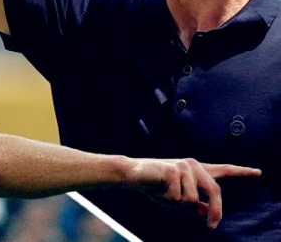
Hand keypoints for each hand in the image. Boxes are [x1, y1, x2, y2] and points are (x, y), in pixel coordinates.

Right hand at [126, 158, 260, 228]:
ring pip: (192, 199)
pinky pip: (179, 197)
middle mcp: (193, 165)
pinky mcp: (174, 170)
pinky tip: (158, 189)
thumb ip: (195, 206)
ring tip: (164, 193)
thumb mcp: (178, 200)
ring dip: (177, 203)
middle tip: (212, 227)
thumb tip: (210, 216)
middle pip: (215, 191)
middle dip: (215, 212)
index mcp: (197, 171)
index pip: (223, 170)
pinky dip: (168, 199)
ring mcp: (184, 166)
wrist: (133, 175)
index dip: (241, 172)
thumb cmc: (155, 187)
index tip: (258, 172)